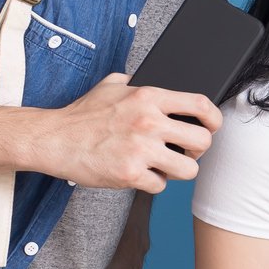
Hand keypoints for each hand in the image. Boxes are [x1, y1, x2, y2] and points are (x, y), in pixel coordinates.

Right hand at [37, 73, 220, 191]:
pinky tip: (140, 173)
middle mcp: (148, 122)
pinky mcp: (130, 174)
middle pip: (202, 141)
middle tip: (186, 152)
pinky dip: (153, 183)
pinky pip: (161, 186)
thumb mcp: (113, 85)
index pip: (200, 104)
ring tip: (164, 165)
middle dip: (199, 150)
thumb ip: (139, 83)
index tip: (212, 126)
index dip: (214, 118)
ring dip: (179, 171)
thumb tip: (162, 83)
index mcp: (149, 97)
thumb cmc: (82, 114)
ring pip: (188, 170)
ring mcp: (140, 150)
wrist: (54, 139)